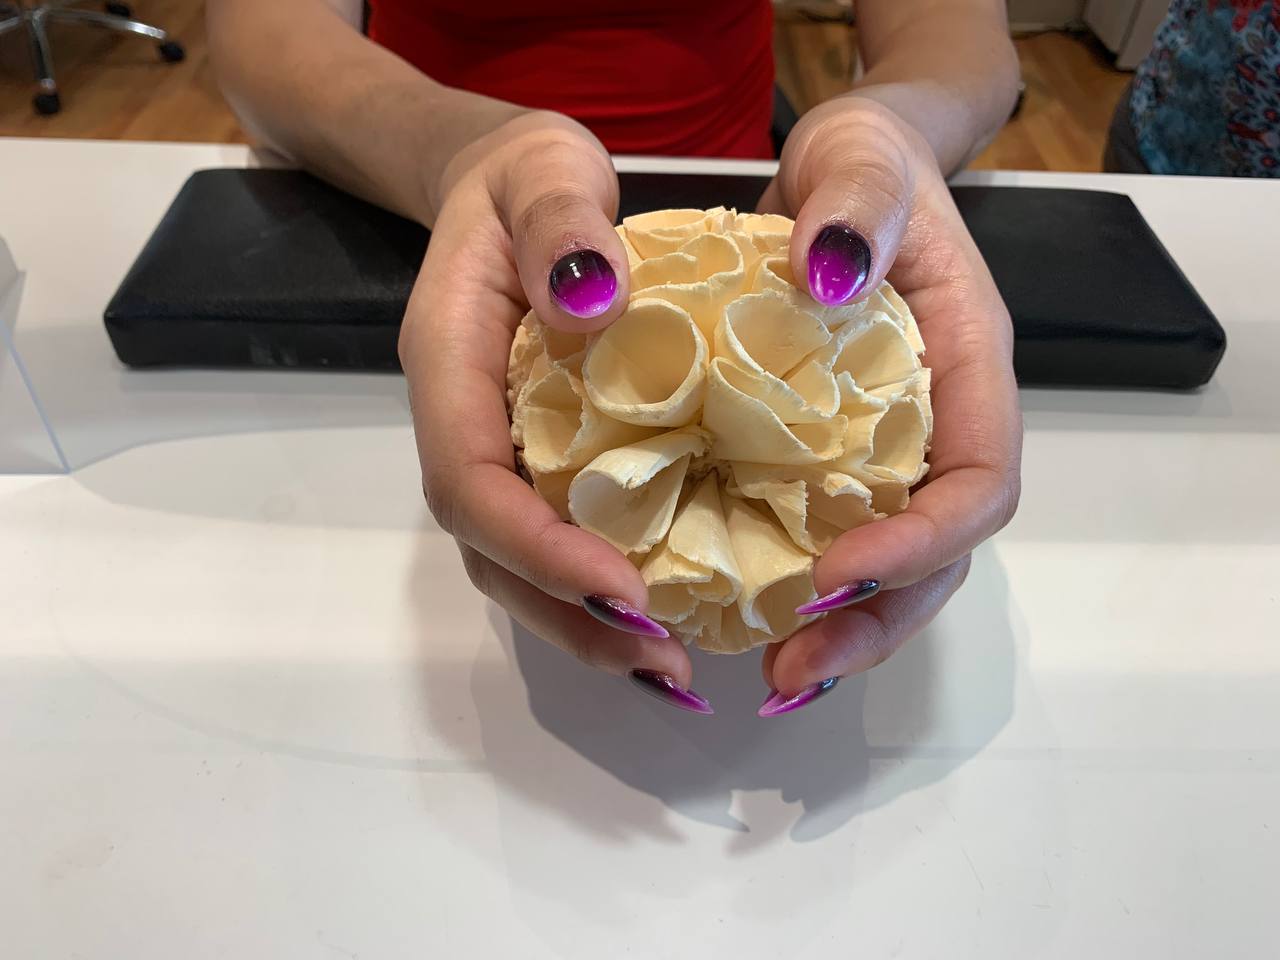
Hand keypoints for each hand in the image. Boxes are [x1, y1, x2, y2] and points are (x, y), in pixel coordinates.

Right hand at [400, 112, 709, 713]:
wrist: (513, 190)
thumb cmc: (528, 177)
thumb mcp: (544, 169)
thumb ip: (559, 225)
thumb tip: (591, 301)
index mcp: (449, 363)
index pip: (468, 480)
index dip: (535, 546)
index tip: (621, 587)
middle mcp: (462, 421)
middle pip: (488, 550)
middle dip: (566, 614)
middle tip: (660, 661)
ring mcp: (496, 448)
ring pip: (515, 564)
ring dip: (584, 626)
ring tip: (668, 666)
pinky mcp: (535, 459)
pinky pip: (554, 539)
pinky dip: (602, 592)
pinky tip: (668, 615)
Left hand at [756, 97, 1022, 712]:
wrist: (846, 177)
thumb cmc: (866, 165)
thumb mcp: (863, 160)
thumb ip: (860, 205)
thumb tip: (830, 272)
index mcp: (969, 367)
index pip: (977, 482)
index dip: (923, 543)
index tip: (840, 572)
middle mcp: (938, 426)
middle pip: (938, 557)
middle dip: (876, 622)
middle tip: (795, 671)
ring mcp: (888, 451)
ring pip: (889, 569)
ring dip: (840, 632)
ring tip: (773, 679)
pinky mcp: (832, 460)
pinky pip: (828, 540)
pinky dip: (794, 594)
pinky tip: (737, 623)